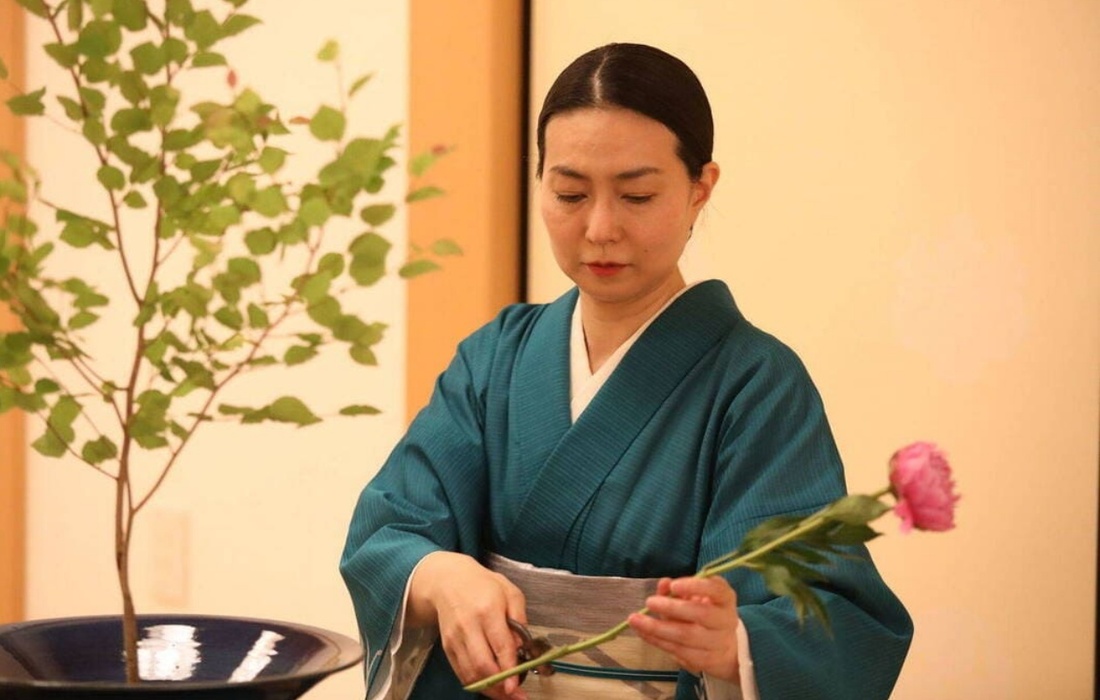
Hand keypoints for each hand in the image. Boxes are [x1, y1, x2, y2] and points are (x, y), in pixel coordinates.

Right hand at [408, 552, 528, 698]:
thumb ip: (520, 619)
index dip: (509, 669)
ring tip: (506, 696)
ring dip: (489, 690)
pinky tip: (490, 688)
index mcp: (487, 610)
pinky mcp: (447, 647)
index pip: (500, 645)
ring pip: (471, 674)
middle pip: (482, 665)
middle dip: (500, 686)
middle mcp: (468, 626)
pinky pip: (461, 673)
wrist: (448, 581)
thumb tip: (522, 648)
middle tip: (516, 695)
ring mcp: (455, 639)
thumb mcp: (510, 592)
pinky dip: (476, 685)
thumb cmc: (483, 585)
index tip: (516, 686)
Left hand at [628, 576, 740, 682]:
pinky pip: (677, 651)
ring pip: (686, 636)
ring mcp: (717, 643)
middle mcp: (725, 621)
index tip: (674, 585)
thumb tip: (664, 584)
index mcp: (725, 599)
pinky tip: (642, 632)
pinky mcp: (704, 661)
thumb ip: (679, 588)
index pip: (716, 590)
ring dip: (657, 628)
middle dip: (673, 608)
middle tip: (650, 602)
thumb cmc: (707, 612)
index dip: (696, 586)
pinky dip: (657, 640)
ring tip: (635, 619)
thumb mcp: (696, 595)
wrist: (725, 648)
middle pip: (701, 615)